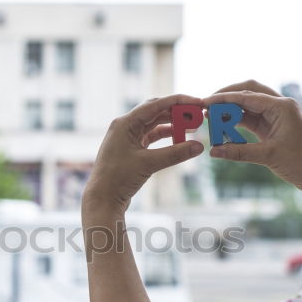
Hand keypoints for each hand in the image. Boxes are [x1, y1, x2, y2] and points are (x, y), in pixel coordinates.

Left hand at [83, 94, 204, 214]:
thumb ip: (175, 153)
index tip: (197, 102)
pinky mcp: (131, 149)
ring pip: (155, 125)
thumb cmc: (118, 179)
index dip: (178, 101)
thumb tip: (199, 146)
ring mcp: (128, 137)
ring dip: (173, 125)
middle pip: (156, 112)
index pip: (155, 104)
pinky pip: (152, 137)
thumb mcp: (148, 164)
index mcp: (125, 123)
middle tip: (198, 114)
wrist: (102, 199)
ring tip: (193, 127)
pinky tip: (180, 139)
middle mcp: (125, 126)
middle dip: (177, 112)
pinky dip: (166, 137)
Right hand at [204, 80, 301, 192]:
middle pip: (248, 92)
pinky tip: (223, 129)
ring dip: (231, 111)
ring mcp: (277, 115)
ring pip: (248, 106)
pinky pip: (252, 119)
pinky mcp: (274, 127)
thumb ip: (239, 151)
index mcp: (282, 106)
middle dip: (227, 98)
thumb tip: (214, 151)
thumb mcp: (268, 156)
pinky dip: (237, 123)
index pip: (247, 96)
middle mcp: (280, 106)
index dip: (224, 98)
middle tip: (207, 106)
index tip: (205, 102)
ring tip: (211, 119)